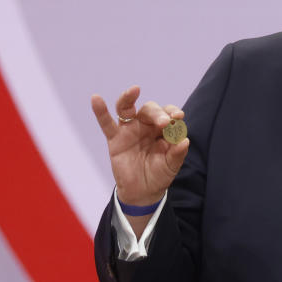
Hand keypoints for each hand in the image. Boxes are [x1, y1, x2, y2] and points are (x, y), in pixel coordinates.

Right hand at [90, 86, 189, 205]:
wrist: (142, 192)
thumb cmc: (159, 175)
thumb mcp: (171, 166)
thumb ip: (177, 154)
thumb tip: (185, 141)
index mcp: (163, 129)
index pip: (168, 114)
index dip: (172, 112)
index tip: (178, 117)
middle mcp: (146, 126)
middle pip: (150, 110)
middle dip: (158, 113)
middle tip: (165, 123)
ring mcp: (129, 130)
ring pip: (127, 109)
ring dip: (129, 98)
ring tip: (134, 90)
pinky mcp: (115, 139)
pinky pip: (106, 123)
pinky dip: (100, 111)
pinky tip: (96, 99)